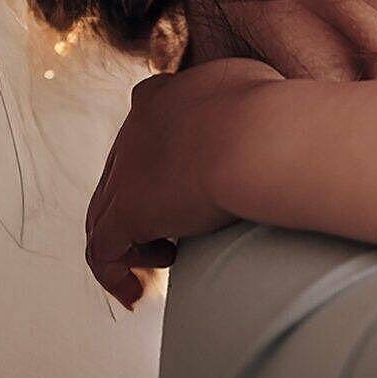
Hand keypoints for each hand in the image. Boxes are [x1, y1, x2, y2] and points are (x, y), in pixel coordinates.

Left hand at [85, 57, 280, 309]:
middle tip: (171, 228)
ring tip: (162, 261)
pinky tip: (138, 291)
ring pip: (104, 212)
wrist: (261, 134)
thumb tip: (258, 115)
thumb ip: (240, 100)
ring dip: (130, 239)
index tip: (179, 178)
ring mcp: (126, 170)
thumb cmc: (273, 111)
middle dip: (142, 201)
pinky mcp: (128, 211)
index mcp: (162, 94)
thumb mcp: (255, 86)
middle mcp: (135, 128)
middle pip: (120, 171)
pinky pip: (103, 250)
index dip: (156, 155)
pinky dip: (115, 272)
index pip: (144, 122)